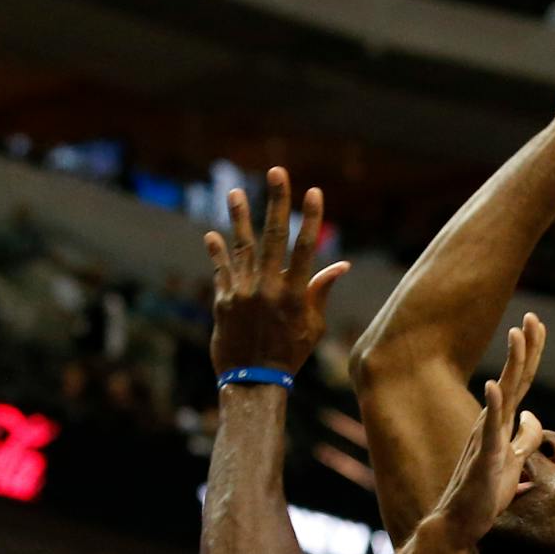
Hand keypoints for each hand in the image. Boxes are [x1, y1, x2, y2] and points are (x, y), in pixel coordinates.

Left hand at [203, 167, 351, 376]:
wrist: (253, 381)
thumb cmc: (290, 353)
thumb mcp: (312, 325)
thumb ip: (321, 291)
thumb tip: (341, 265)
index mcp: (295, 295)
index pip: (306, 249)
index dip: (311, 219)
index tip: (314, 192)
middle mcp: (268, 290)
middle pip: (273, 238)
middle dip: (276, 202)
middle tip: (277, 172)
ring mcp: (243, 294)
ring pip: (242, 247)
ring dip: (239, 217)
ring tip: (235, 192)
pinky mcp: (223, 301)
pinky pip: (221, 270)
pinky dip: (217, 252)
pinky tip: (213, 234)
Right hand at [420, 314, 546, 553]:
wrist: (461, 522)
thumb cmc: (485, 493)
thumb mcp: (514, 460)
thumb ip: (526, 438)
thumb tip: (533, 415)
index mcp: (501, 422)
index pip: (521, 381)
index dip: (531, 353)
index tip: (537, 324)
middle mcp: (492, 423)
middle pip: (515, 379)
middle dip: (525, 347)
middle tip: (532, 316)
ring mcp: (486, 438)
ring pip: (503, 395)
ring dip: (511, 364)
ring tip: (516, 334)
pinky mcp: (484, 458)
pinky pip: (489, 429)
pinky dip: (494, 406)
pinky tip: (493, 385)